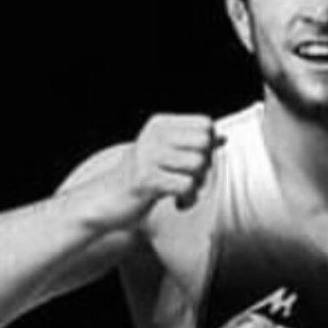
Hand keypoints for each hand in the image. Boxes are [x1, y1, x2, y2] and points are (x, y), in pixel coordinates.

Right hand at [97, 114, 222, 227]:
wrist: (105, 201)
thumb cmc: (140, 179)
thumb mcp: (164, 155)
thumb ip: (191, 145)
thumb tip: (222, 137)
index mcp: (159, 124)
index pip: (205, 124)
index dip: (209, 146)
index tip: (195, 163)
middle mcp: (153, 135)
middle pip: (204, 144)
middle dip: (205, 167)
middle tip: (190, 181)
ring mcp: (148, 156)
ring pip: (198, 164)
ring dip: (197, 186)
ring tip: (183, 193)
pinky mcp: (146, 179)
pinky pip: (187, 186)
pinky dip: (188, 200)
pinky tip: (177, 204)